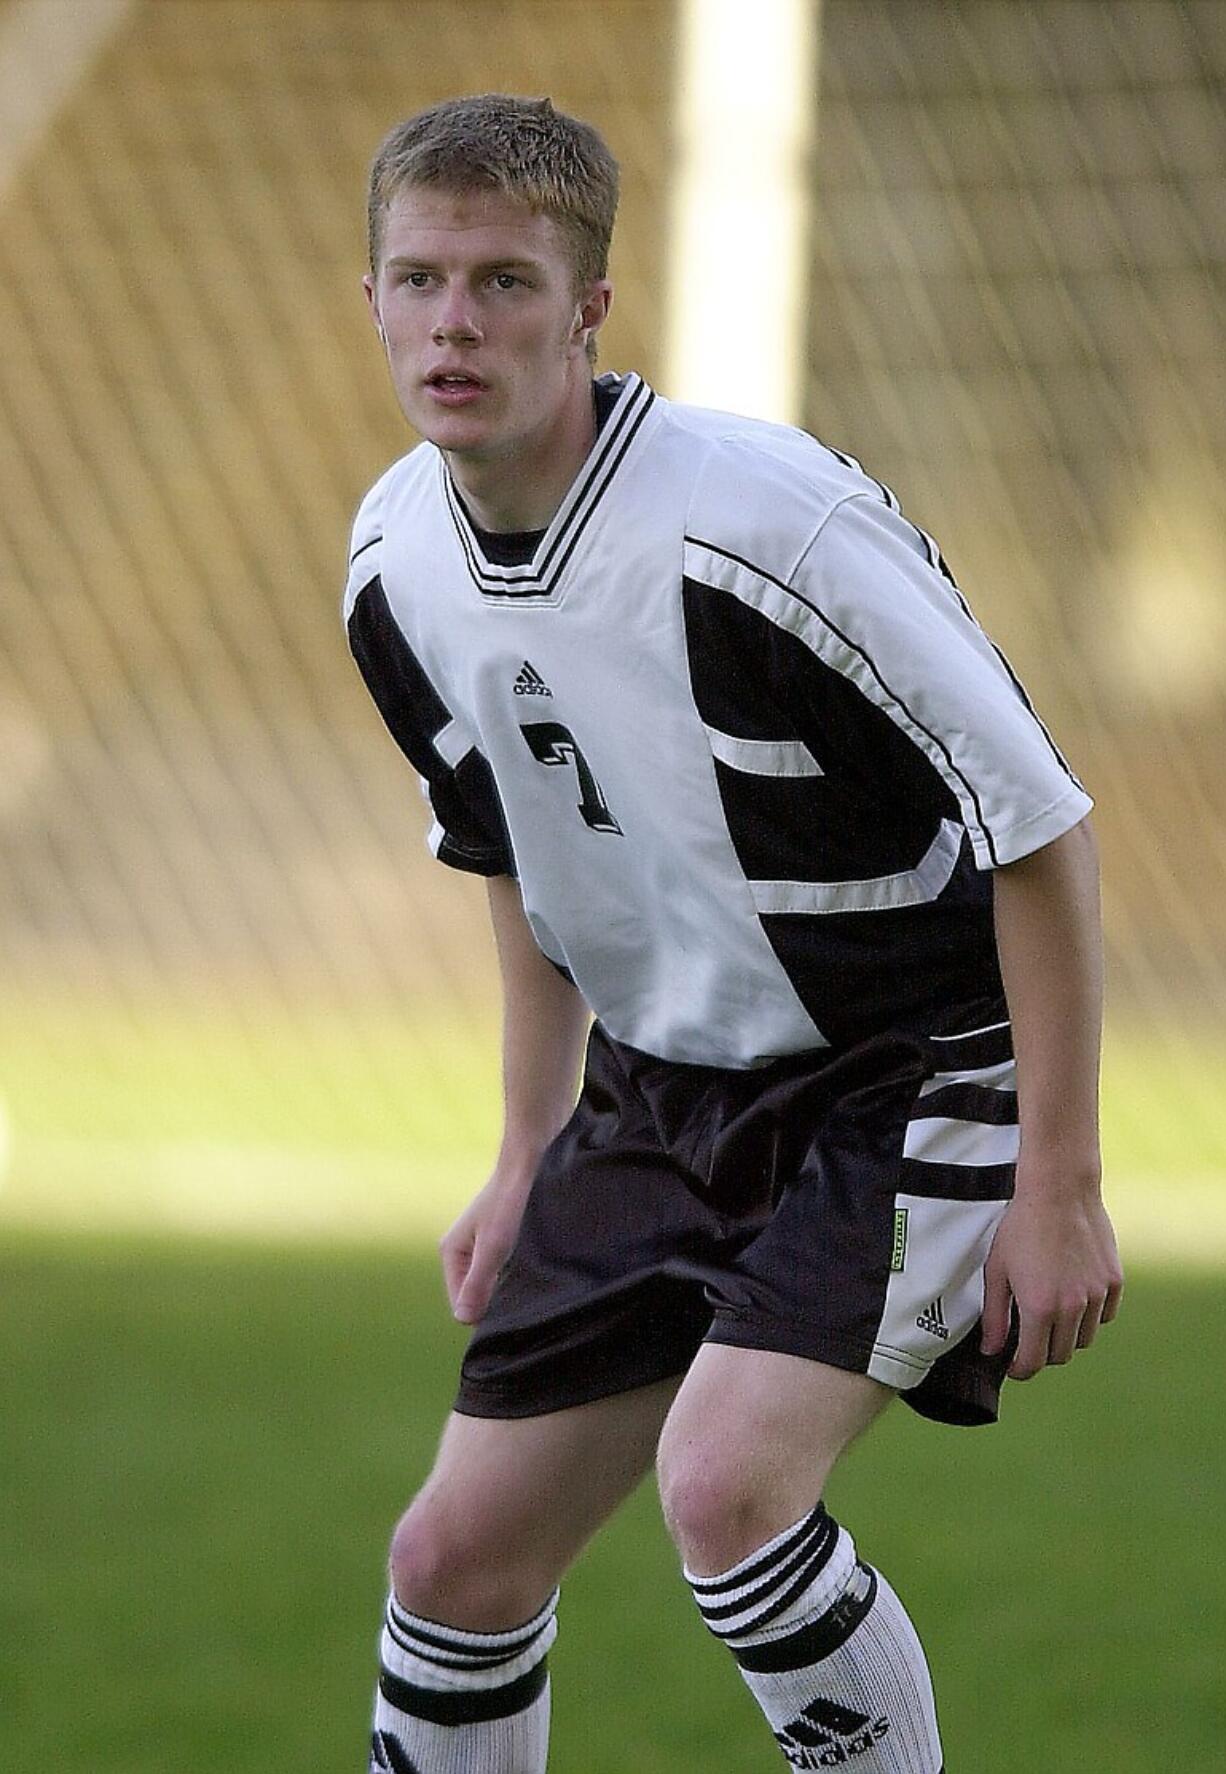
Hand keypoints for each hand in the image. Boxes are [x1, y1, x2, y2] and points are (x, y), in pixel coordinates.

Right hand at [439, 1167, 533, 1324]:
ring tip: (523, 1278)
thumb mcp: (493, 1247)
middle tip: (518, 1292)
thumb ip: (477, 1282)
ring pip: (486, 1284)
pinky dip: (509, 1275)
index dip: (482, 1311)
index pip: (460, 1303)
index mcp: (450, 1252)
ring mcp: (476, 1246)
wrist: (524, 1167)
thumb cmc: (508, 1204)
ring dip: (502, 1287)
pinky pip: (497, 1272)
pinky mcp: (493, 1242)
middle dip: (492, 1299)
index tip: (508, 1305)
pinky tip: (526, 1269)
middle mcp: (459, 1251)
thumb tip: (462, 1319)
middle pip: (472, 1295)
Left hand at [981, 1180, 1123, 1379]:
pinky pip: (1103, 1316)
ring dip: (1066, 1336)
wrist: (1060, 1192)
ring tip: (1050, 1314)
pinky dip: (1089, 1316)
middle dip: (1041, 1352)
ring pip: (1083, 1338)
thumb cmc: (1021, 1228)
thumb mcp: (997, 1271)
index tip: (1014, 1367)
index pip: (1034, 1362)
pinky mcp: (1114, 1283)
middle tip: (1028, 1337)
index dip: (1021, 1370)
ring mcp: (1096, 1296)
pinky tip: (1073, 1298)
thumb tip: (991, 1350)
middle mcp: (1072, 1308)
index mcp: (1039, 1308)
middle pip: (1060, 1354)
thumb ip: (994, 1316)